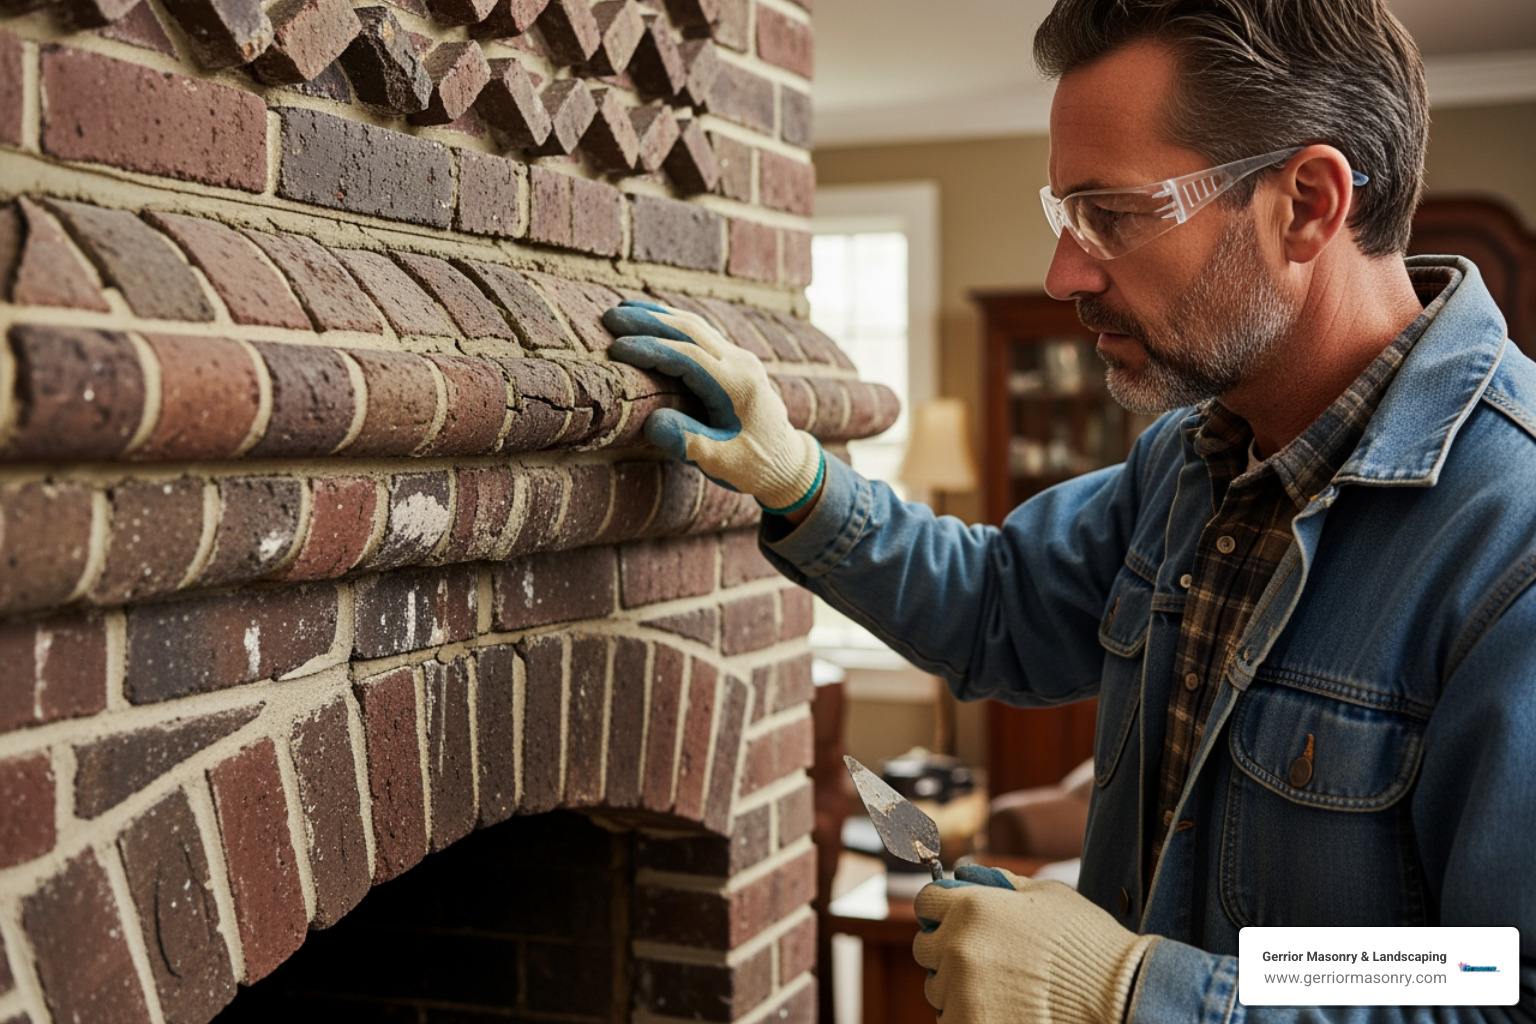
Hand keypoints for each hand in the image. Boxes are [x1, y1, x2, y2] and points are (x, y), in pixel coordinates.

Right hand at [602, 300, 824, 514]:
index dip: (650, 350)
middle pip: (691, 329)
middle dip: (648, 320)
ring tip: (623, 308)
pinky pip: (702, 333)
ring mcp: (740, 358)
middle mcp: (741, 363)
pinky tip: (652, 321)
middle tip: (610, 316)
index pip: (687, 356)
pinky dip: (673, 324)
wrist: (787, 462)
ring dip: (659, 315)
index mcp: (737, 386)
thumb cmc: (752, 466)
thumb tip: (652, 422)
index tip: (616, 348)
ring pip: (696, 325)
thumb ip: (689, 443)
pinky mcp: (736, 361)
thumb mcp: (721, 463)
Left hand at [912, 864, 1157, 1023]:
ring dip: (957, 984)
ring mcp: (961, 992)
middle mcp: (958, 947)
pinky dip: (968, 1014)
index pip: (926, 902)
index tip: (953, 919)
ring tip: (999, 986)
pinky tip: (1001, 1007)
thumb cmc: (1086, 942)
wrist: (1117, 997)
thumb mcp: (1046, 894)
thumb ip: (999, 883)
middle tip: (982, 957)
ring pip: (937, 986)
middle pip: (925, 946)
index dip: (940, 908)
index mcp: (973, 908)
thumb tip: (965, 874)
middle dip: (946, 947)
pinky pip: (950, 1018)